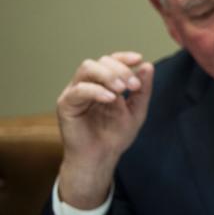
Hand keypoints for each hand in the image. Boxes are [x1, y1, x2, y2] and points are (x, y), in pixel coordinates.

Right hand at [57, 52, 153, 208]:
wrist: (101, 157)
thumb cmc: (116, 134)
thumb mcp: (137, 110)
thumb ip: (142, 89)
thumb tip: (147, 66)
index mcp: (104, 83)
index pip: (111, 61)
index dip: (124, 57)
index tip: (138, 59)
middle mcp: (88, 84)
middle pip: (100, 61)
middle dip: (120, 69)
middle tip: (133, 85)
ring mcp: (75, 92)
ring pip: (87, 68)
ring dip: (107, 75)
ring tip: (121, 89)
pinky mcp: (66, 104)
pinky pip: (78, 90)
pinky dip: (96, 90)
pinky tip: (110, 98)